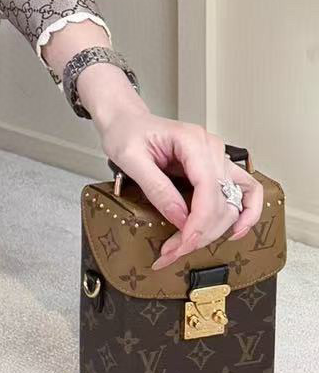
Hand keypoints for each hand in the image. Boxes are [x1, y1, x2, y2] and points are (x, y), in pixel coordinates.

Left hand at [98, 108, 263, 270]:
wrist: (126, 121)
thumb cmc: (126, 132)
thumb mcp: (130, 158)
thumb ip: (157, 188)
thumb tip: (181, 219)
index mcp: (191, 140)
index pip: (207, 188)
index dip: (199, 222)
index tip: (183, 243)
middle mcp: (211, 147)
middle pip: (221, 201)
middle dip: (200, 233)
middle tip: (172, 251)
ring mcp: (217, 158)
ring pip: (234, 203)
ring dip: (216, 231)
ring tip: (188, 245)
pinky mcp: (217, 169)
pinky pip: (247, 192)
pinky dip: (247, 214)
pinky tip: (233, 232)